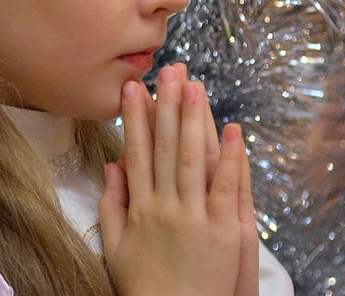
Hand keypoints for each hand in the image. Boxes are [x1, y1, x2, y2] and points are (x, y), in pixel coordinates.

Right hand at [99, 74, 247, 295]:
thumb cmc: (145, 289)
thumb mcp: (115, 248)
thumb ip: (112, 205)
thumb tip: (112, 166)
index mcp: (139, 208)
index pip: (135, 151)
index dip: (134, 117)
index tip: (133, 87)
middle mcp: (165, 208)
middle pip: (164, 146)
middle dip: (166, 105)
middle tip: (168, 71)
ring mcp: (195, 218)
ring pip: (193, 159)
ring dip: (194, 120)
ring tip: (195, 86)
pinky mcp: (225, 232)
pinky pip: (228, 188)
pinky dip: (230, 158)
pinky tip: (232, 130)